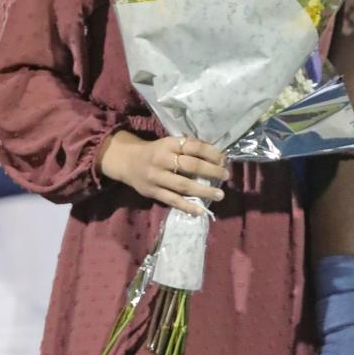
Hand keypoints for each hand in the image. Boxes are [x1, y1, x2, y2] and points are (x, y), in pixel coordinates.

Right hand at [98, 131, 226, 215]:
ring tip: (220, 195)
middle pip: (191, 165)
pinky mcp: (152, 192)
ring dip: (204, 191)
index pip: (194, 147)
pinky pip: (172, 200)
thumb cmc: (156, 152)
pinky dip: (187, 206)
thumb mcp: (170, 143)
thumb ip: (188, 148)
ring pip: (183, 185)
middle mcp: (162, 159)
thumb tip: (217, 155)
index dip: (212, 153)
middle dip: (211, 171)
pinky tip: (200, 211)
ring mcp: (156, 177)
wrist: (127, 161)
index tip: (224, 160)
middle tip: (226, 176)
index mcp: (169, 144)